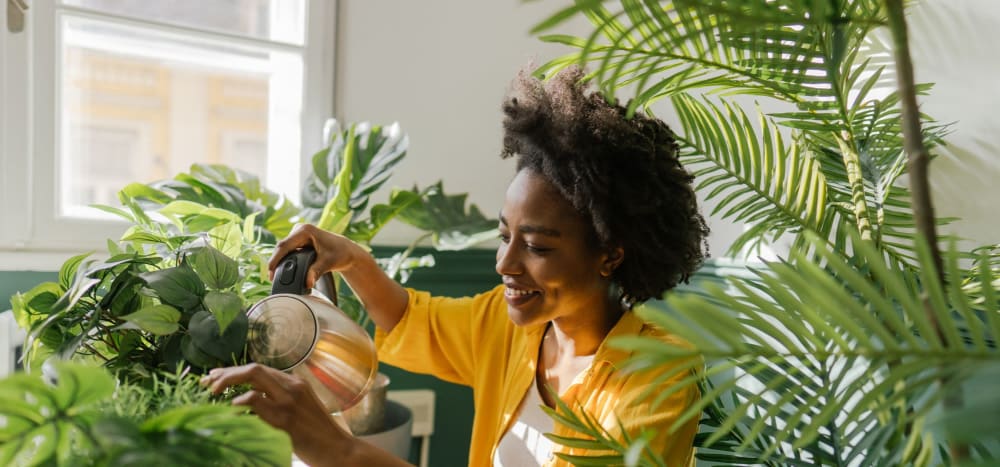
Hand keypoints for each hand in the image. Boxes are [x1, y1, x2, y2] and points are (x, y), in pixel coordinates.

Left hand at [200, 363, 352, 465]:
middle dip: (226, 374)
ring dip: (228, 382)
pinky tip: (232, 407)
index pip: (259, 369)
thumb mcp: (300, 409)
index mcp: (295, 383)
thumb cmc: (317, 434)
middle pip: (253, 368)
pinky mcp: (286, 418)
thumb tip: (249, 400)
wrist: (337, 449)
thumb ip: (279, 400)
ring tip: (213, 393)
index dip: (233, 372)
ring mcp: (289, 401)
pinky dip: (241, 401)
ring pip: (254, 377)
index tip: (215, 378)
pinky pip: (257, 401)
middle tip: (207, 383)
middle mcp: (292, 386)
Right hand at [269, 224, 362, 288]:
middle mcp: (299, 230)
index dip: (275, 259)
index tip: (271, 272)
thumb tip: (308, 283)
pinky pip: (287, 252)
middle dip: (276, 263)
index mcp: (305, 230)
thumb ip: (317, 271)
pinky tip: (281, 272)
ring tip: (275, 278)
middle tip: (272, 279)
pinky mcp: (298, 241)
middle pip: (281, 248)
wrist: (347, 251)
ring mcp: (298, 235)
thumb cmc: (340, 253)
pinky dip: (284, 261)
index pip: (284, 245)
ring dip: (279, 263)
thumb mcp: (328, 262)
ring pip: (283, 250)